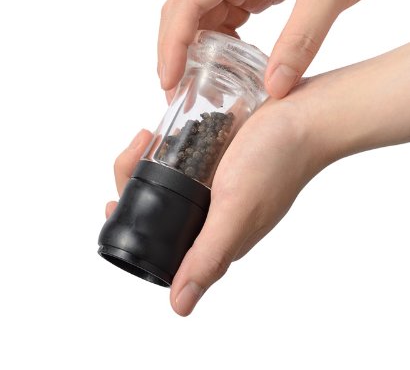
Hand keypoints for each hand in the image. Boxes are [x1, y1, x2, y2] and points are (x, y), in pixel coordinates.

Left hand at [106, 43, 409, 315]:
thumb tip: (179, 305)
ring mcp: (218, 186)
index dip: (130, 225)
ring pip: (167, 180)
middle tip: (139, 144)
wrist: (306, 115)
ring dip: (147, 160)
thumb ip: (209, 256)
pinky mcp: (222, 161)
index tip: (114, 200)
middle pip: (158, 207)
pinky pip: (185, 159)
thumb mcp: (237, 209)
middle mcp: (215, 215)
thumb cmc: (278, 160)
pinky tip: (163, 132)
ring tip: (148, 134)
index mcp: (217, 236)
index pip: (160, 244)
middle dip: (134, 179)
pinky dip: (168, 147)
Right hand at [157, 0, 409, 98]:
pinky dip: (219, 42)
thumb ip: (300, 43)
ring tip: (198, 84)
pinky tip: (227, 63)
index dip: (173, 42)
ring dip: (195, 49)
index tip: (169, 80)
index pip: (190, 0)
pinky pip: (222, 16)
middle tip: (175, 91)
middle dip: (175, 50)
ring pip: (199, 14)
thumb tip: (274, 89)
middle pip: (183, 7)